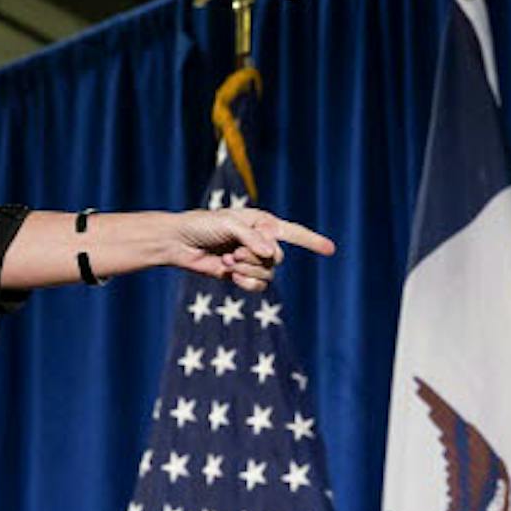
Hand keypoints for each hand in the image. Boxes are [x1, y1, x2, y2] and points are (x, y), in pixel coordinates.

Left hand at [172, 207, 334, 291]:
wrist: (179, 243)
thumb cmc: (202, 225)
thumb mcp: (228, 223)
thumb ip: (252, 237)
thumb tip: (272, 255)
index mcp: (262, 223)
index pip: (294, 233)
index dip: (312, 241)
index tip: (331, 250)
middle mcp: (261, 242)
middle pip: (278, 259)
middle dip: (255, 258)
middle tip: (233, 252)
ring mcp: (252, 260)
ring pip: (268, 274)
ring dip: (246, 270)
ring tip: (227, 261)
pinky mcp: (242, 276)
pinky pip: (258, 286)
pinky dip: (244, 283)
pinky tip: (228, 274)